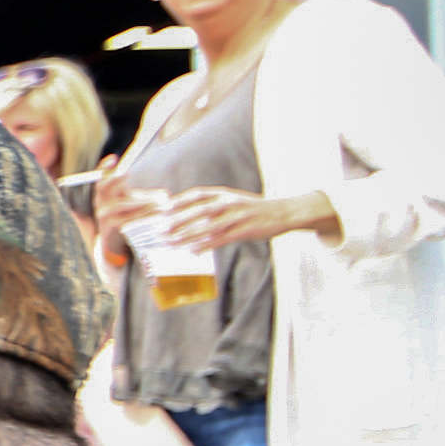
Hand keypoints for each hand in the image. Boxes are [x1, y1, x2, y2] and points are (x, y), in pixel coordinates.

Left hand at [140, 186, 334, 250]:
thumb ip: (215, 206)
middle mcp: (229, 202)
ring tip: (170, 243)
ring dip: (187, 235)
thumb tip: (191, 216)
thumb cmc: (256, 210)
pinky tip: (193, 251)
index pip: (197, 194)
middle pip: (198, 211)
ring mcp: (237, 216)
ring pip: (207, 226)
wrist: (285, 212)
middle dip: (177, 220)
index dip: (179, 201)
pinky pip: (221, 239)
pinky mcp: (245, 230)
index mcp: (225, 193)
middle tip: (159, 230)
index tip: (162, 208)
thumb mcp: (235, 202)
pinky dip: (206, 245)